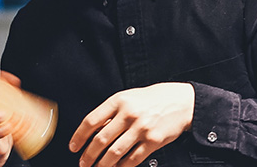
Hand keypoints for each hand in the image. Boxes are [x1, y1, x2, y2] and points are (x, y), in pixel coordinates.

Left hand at [70, 82, 194, 166]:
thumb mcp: (130, 97)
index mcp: (119, 100)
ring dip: (102, 164)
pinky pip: (132, 159)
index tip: (74, 146)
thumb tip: (94, 132)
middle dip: (88, 155)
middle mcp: (129, 114)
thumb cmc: (155, 99)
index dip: (79, 136)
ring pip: (114, 153)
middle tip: (83, 162)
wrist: (183, 102)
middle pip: (100, 140)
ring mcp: (141, 128)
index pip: (91, 121)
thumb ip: (112, 112)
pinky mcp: (152, 141)